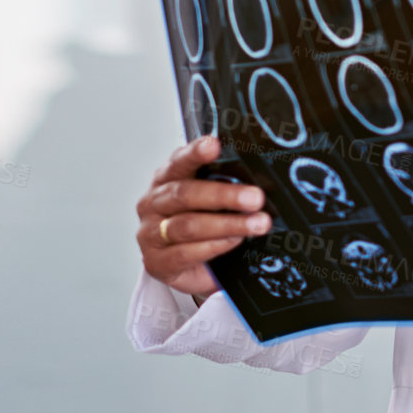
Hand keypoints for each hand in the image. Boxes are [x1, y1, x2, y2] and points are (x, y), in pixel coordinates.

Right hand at [135, 135, 270, 299]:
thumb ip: (226, 182)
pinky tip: (234, 241)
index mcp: (166, 179)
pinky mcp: (156, 262)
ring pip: (188, 225)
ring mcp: (151, 233)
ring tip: (258, 223)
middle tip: (256, 197)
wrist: (192, 267)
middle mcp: (153, 203)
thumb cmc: (205, 222)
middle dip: (224, 195)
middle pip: (185, 194)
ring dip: (227, 224)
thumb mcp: (214, 198)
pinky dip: (214, 246)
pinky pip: (185, 253)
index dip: (195, 153)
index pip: (179, 162)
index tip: (213, 145)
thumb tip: (261, 175)